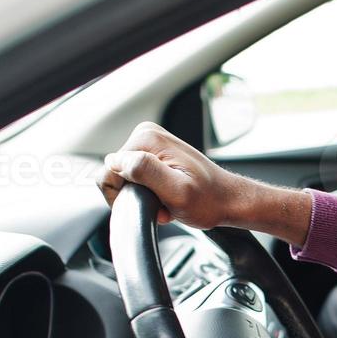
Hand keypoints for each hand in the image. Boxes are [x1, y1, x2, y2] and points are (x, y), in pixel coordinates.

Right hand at [97, 122, 246, 227]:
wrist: (228, 200)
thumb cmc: (208, 200)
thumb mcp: (176, 191)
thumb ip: (144, 172)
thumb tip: (115, 161)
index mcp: (146, 139)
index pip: (108, 172)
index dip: (125, 197)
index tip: (152, 202)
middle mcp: (145, 135)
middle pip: (115, 174)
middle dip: (136, 196)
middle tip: (163, 202)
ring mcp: (149, 144)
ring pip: (125, 179)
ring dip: (144, 196)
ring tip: (168, 201)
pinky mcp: (154, 154)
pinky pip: (137, 178)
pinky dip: (150, 193)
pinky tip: (168, 197)